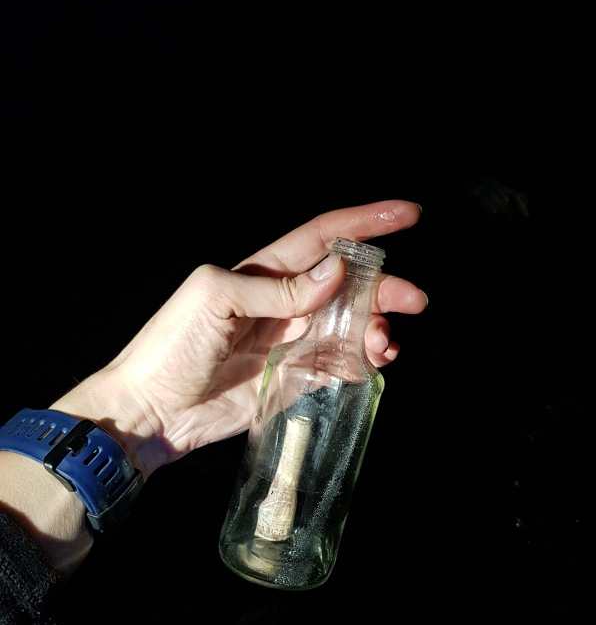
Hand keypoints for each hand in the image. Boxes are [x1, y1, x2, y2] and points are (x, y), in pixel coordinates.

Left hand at [53, 200, 426, 479]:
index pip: (324, 238)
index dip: (366, 223)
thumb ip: (278, 287)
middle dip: (384, 287)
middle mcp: (284, 303)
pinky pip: (339, 364)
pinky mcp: (293, 379)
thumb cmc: (170, 346)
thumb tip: (336, 270)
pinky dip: (363, 362)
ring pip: (350, 325)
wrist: (151, 409)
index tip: (409, 215)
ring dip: (375, 329)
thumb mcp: (216, 300)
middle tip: (415, 300)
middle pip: (348, 285)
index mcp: (263, 272)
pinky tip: (373, 364)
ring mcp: (290, 341)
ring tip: (383, 345)